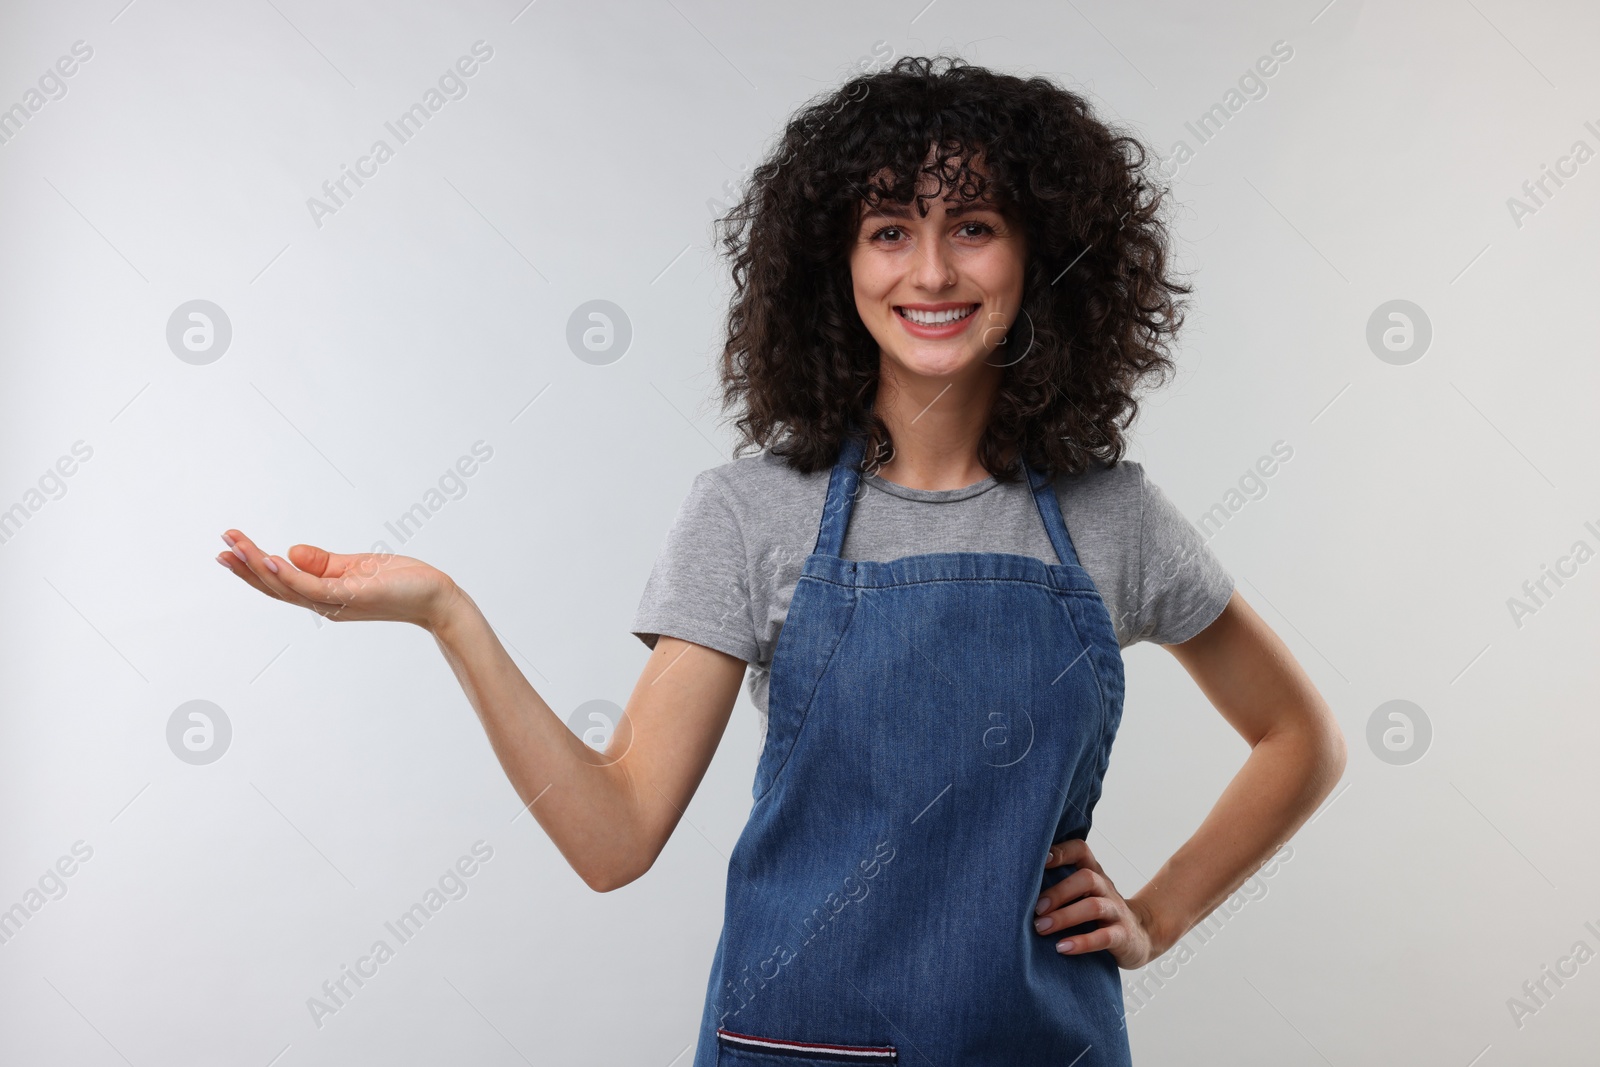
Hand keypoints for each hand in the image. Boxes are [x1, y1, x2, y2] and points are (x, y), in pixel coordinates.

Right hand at [215, 529, 459, 630]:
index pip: (281, 582)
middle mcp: (325, 604)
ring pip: (287, 587)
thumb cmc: (401, 582)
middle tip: (220, 546)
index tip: (229, 548)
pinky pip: (311, 587)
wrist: (436, 598)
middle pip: (275, 587)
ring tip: (235, 547)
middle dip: (246, 568)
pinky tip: (270, 558)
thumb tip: (289, 552)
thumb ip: (322, 562)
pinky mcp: (350, 597)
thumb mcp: (355, 567)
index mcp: (324, 595)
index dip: (253, 568)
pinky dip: (288, 574)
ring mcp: (336, 603)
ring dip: (258, 567)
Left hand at [1033, 838, 1168, 968]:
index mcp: (1093, 873)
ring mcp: (1116, 911)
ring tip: (1041, 928)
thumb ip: (1058, 885)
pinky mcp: (1123, 936)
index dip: (1060, 852)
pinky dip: (1081, 942)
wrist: (1139, 937)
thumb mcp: (1082, 895)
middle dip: (1057, 892)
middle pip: (1086, 878)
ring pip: (1093, 906)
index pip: (1080, 850)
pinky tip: (1062, 948)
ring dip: (1064, 917)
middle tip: (1035, 909)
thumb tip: (1012, 887)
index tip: (1037, 860)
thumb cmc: (1096, 914)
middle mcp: (1105, 888)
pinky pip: (1104, 936)